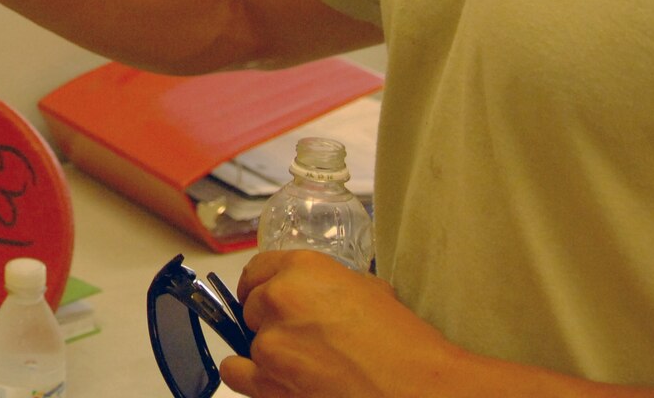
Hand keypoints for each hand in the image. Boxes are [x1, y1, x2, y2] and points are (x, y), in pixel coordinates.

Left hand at [221, 252, 473, 397]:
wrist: (418, 390)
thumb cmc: (404, 345)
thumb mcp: (369, 291)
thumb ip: (328, 286)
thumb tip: (312, 295)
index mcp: (304, 268)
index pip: (258, 269)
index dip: (263, 286)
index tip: (265, 298)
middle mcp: (279, 297)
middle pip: (253, 306)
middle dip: (272, 322)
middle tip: (302, 340)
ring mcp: (270, 342)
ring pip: (248, 342)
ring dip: (269, 353)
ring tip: (303, 366)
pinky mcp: (267, 382)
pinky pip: (236, 373)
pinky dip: (251, 378)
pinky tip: (274, 381)